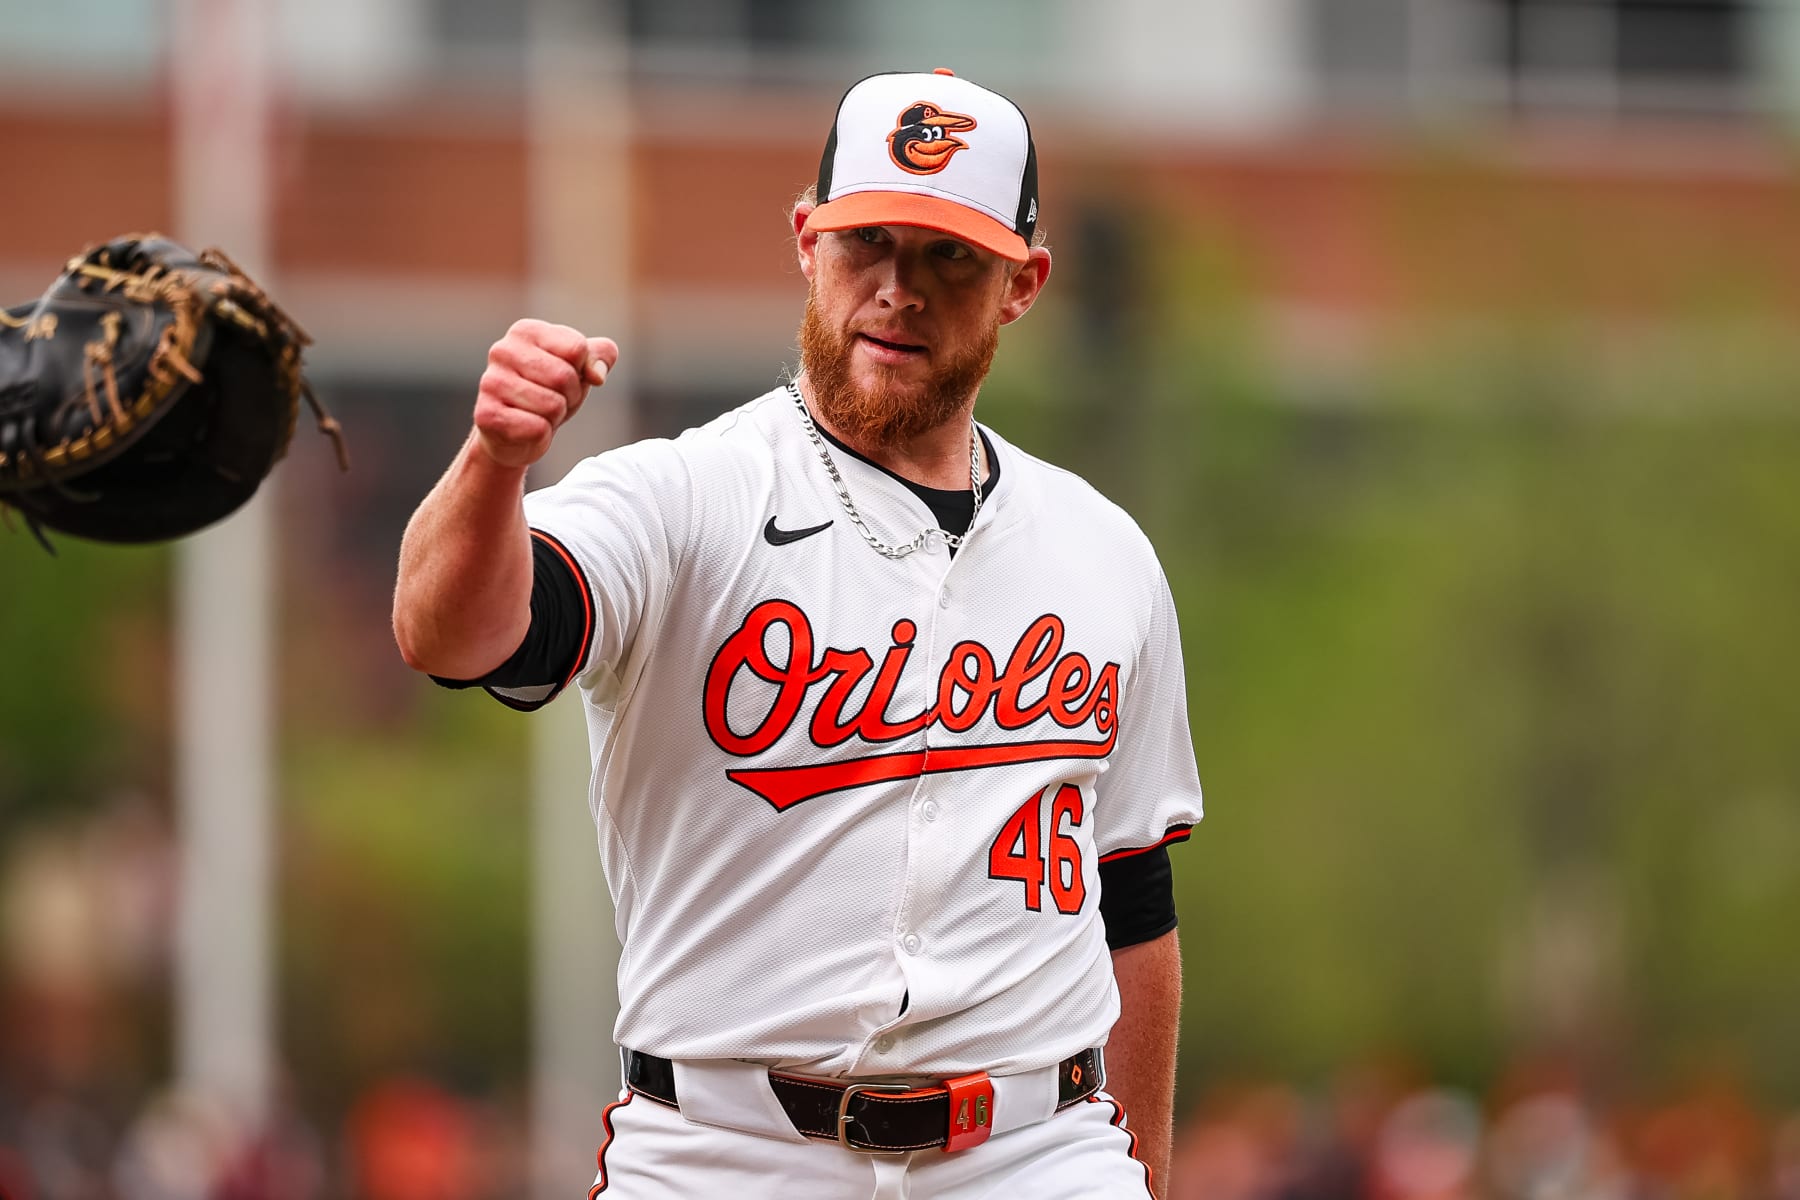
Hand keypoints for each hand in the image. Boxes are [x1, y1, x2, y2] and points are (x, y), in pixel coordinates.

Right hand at [473, 319, 617, 468]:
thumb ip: (600, 356)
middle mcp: (502, 350)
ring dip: (554, 417)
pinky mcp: (486, 415)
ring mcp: (491, 382)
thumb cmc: (549, 392)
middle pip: (565, 377)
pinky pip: (538, 428)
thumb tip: (597, 375)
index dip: (582, 371)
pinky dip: (541, 434)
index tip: (566, 378)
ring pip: (553, 406)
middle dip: (569, 396)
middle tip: (554, 400)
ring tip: (538, 413)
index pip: (577, 348)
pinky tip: (525, 428)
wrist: (514, 433)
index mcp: (525, 330)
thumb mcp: (580, 368)